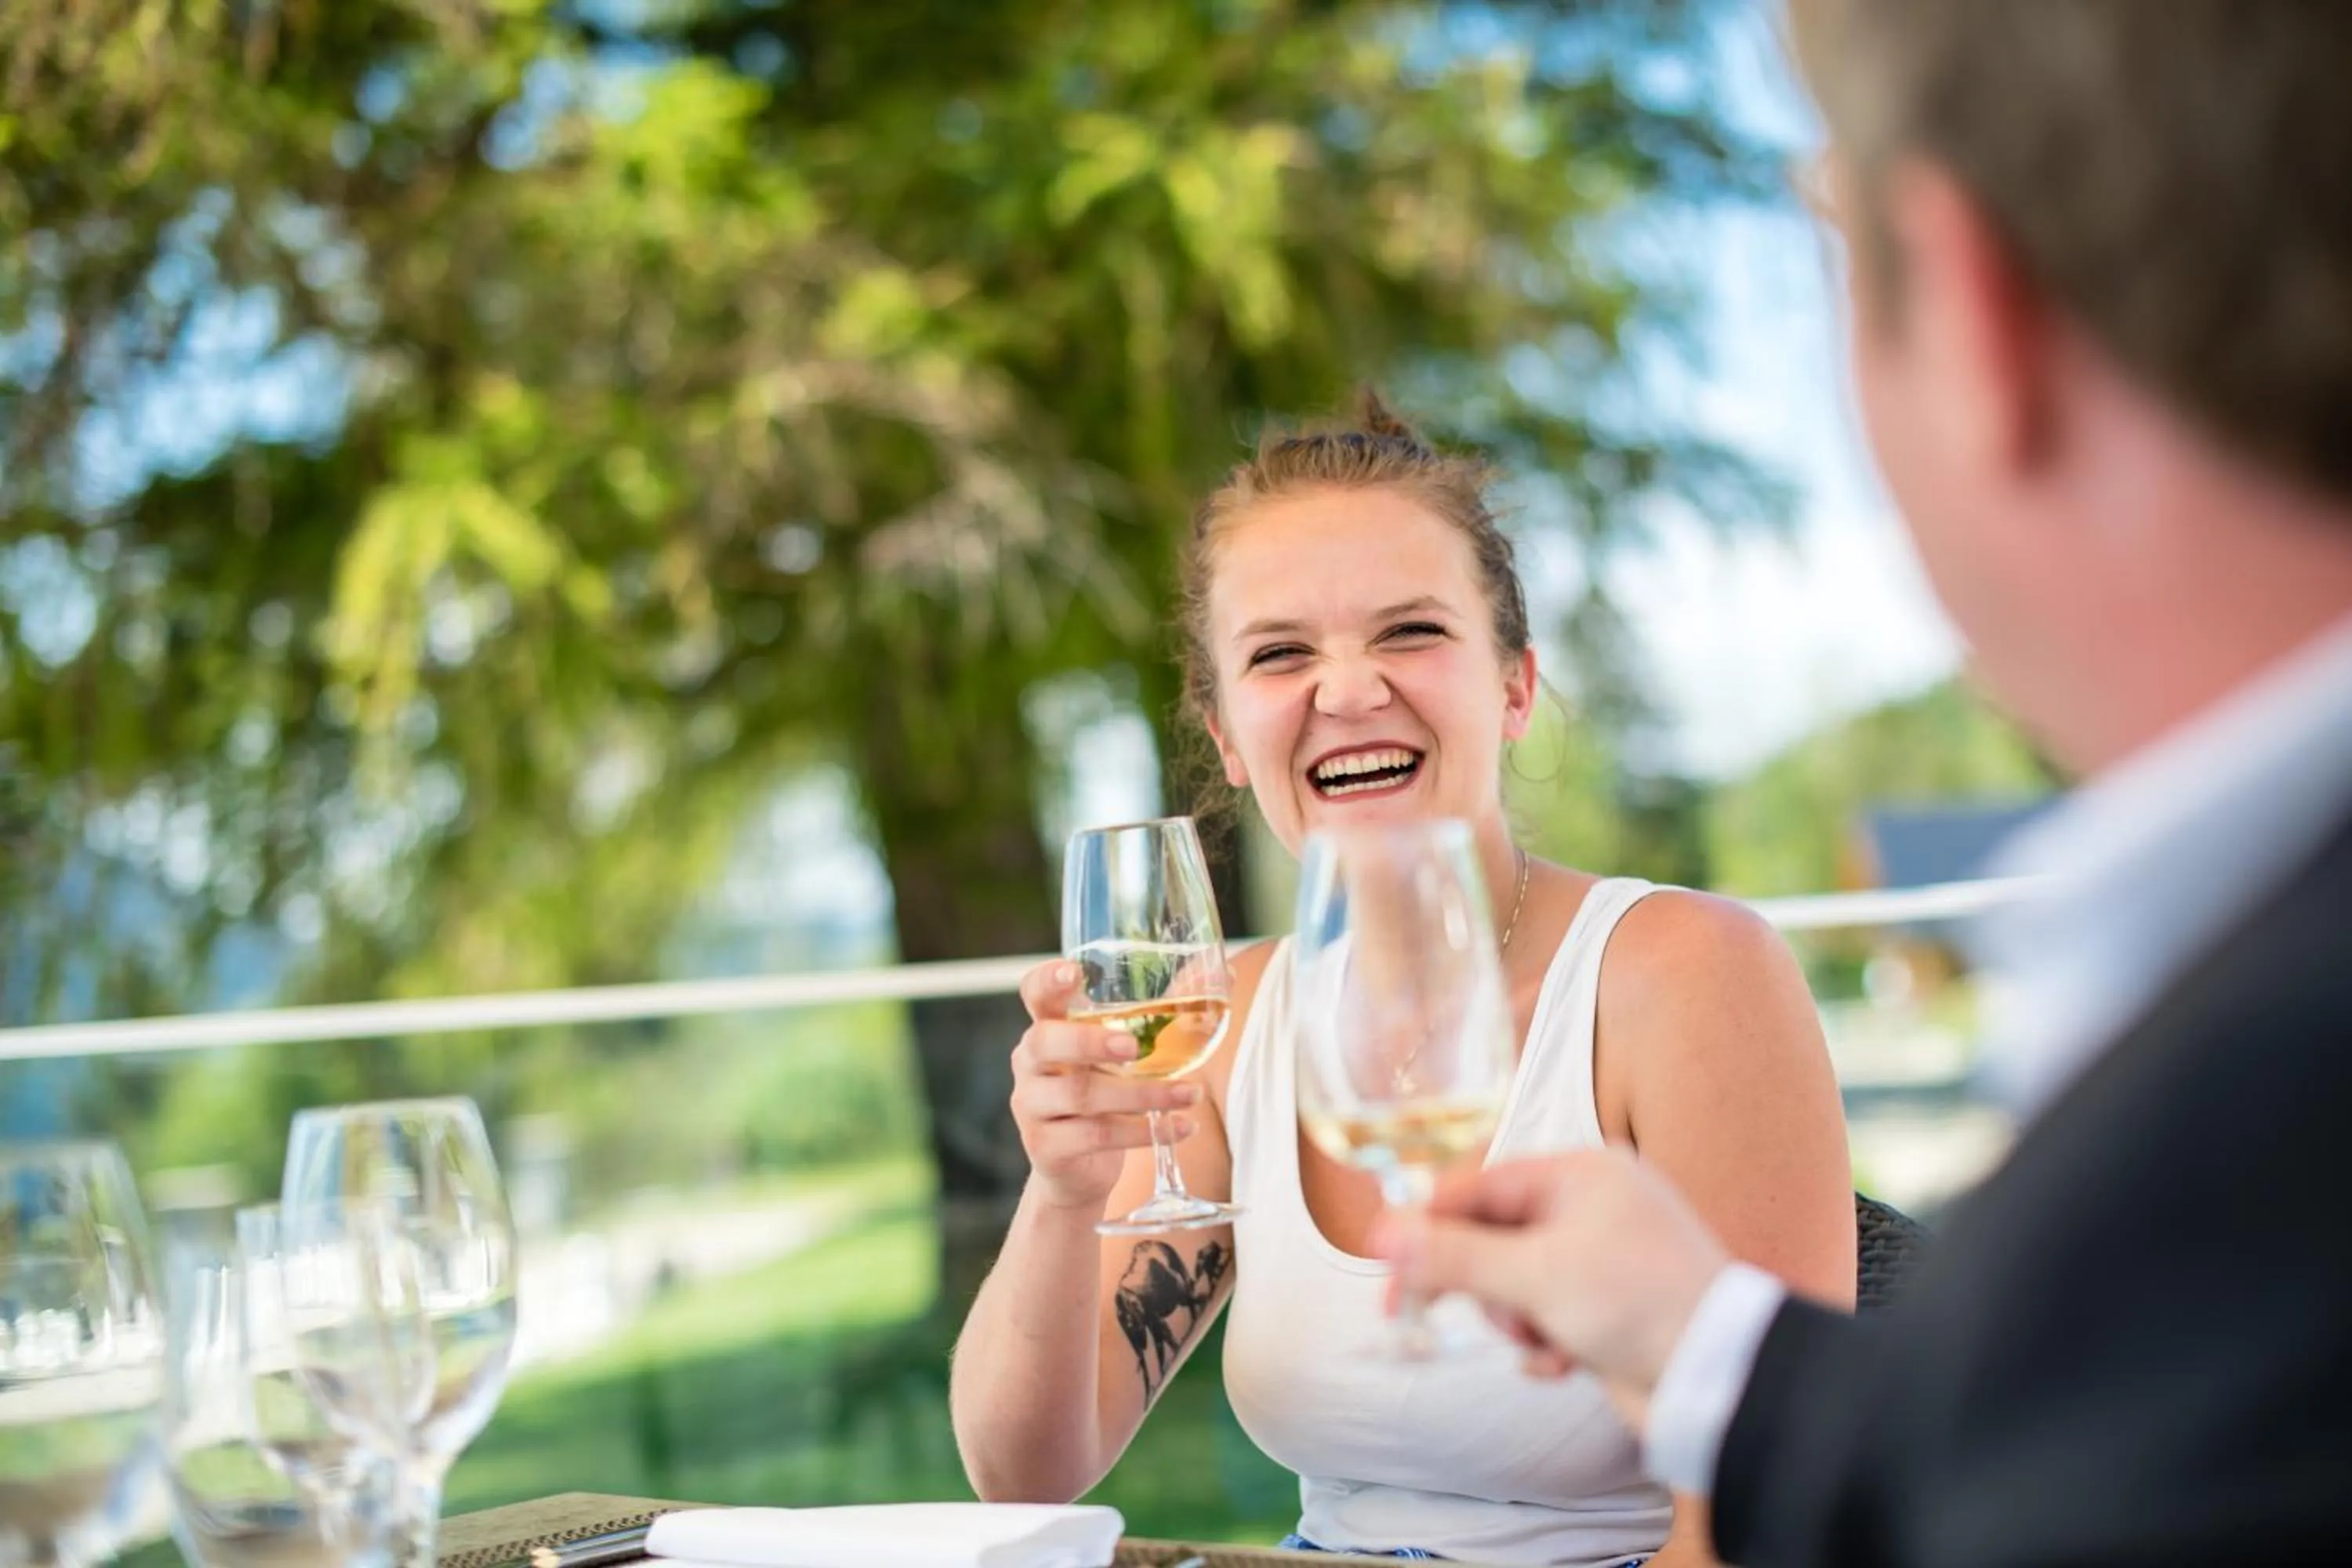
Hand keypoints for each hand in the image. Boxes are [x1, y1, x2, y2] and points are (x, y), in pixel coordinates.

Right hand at [1010, 960, 1202, 1214]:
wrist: (1075, 1171)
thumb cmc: (1102, 1095)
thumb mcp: (1119, 1056)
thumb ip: (1158, 1017)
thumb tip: (1227, 974)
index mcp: (1048, 1028)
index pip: (1035, 994)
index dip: (1048, 980)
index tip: (1075, 971)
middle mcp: (1031, 1064)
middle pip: (1046, 1042)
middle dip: (1090, 1040)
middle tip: (1133, 1046)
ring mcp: (1033, 1107)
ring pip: (1082, 1094)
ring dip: (1144, 1093)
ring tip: (1191, 1093)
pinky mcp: (1046, 1147)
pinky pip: (1097, 1136)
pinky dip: (1144, 1132)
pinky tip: (1182, 1127)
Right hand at [1373, 1149, 1730, 1433]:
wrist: (1723, 1378)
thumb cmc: (1641, 1305)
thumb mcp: (1537, 1275)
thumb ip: (1455, 1254)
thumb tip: (1384, 1233)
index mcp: (1582, 1174)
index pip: (1479, 1186)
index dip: (1427, 1225)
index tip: (1384, 1263)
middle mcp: (1593, 1209)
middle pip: (1491, 1236)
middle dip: (1476, 1283)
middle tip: (1420, 1315)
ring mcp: (1602, 1260)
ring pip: (1513, 1283)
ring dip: (1512, 1320)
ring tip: (1540, 1341)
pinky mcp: (1608, 1311)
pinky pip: (1545, 1318)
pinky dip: (1543, 1343)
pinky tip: (1563, 1363)